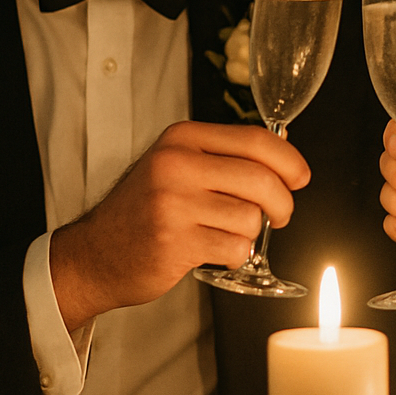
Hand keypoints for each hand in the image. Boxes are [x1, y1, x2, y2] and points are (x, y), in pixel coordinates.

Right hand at [50, 121, 309, 329]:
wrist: (95, 254)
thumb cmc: (145, 211)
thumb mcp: (177, 166)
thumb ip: (225, 156)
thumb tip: (286, 153)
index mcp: (183, 138)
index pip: (256, 140)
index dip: (289, 160)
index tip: (300, 177)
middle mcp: (177, 164)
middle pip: (262, 179)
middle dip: (282, 203)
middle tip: (278, 216)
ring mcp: (173, 203)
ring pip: (251, 217)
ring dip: (248, 233)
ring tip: (223, 234)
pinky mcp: (175, 241)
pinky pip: (235, 248)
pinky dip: (234, 255)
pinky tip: (212, 251)